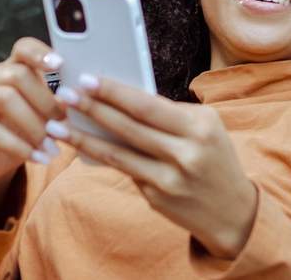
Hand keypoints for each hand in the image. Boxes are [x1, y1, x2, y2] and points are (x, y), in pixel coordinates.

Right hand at [0, 38, 67, 227]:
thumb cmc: (27, 126)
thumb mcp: (44, 110)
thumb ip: (60, 100)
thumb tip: (86, 98)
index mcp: (14, 67)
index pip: (23, 47)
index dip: (40, 53)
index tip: (60, 65)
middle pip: (18, 75)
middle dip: (45, 101)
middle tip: (63, 125)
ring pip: (4, 98)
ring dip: (33, 125)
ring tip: (52, 147)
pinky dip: (18, 146)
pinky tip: (38, 158)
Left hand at [56, 75, 258, 259]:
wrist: (233, 212)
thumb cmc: (214, 157)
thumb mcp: (205, 128)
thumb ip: (168, 114)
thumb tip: (121, 98)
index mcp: (199, 127)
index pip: (148, 105)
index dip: (115, 92)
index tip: (88, 78)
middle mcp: (185, 153)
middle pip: (129, 126)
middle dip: (93, 108)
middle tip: (66, 94)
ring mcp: (169, 179)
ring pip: (118, 153)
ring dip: (83, 138)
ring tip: (57, 125)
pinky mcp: (156, 198)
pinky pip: (124, 170)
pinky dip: (100, 156)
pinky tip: (80, 146)